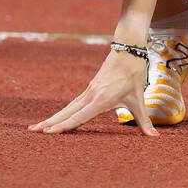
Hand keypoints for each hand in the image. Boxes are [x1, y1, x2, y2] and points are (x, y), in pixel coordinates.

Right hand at [29, 46, 154, 136]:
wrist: (128, 49)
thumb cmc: (133, 73)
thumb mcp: (139, 98)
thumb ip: (144, 121)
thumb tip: (155, 137)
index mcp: (101, 99)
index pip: (79, 116)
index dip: (64, 126)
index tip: (49, 133)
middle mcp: (91, 95)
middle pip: (66, 112)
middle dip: (49, 122)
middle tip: (32, 131)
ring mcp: (89, 91)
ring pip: (68, 107)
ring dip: (53, 117)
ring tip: (38, 126)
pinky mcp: (90, 88)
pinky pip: (73, 103)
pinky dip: (63, 112)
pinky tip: (57, 118)